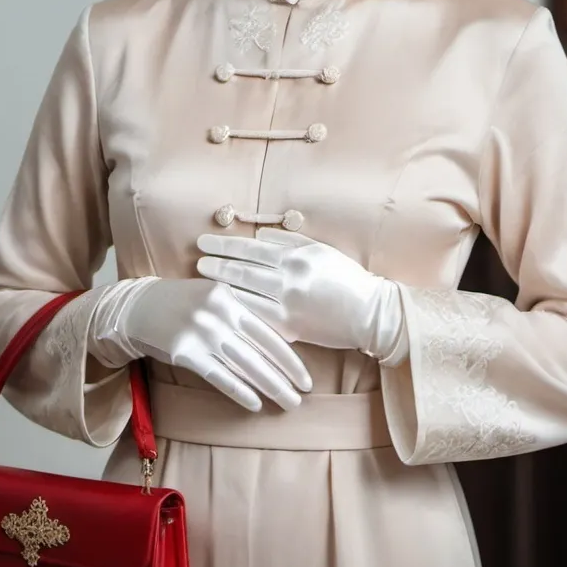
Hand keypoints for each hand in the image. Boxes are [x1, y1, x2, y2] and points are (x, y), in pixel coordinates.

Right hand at [88, 277, 312, 412]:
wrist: (139, 307)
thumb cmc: (184, 303)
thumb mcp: (215, 296)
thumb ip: (242, 313)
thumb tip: (280, 340)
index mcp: (230, 296)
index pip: (268, 330)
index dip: (289, 357)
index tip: (305, 376)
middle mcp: (218, 313)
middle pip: (259, 350)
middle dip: (284, 376)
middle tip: (303, 396)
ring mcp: (200, 331)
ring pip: (243, 365)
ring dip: (268, 387)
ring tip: (286, 402)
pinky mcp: (184, 351)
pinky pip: (218, 376)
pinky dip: (239, 391)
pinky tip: (255, 404)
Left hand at [196, 228, 403, 357]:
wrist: (370, 312)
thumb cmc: (346, 277)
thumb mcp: (320, 250)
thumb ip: (288, 242)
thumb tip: (258, 237)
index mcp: (297, 257)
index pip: (251, 249)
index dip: (225, 246)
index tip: (204, 243)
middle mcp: (290, 280)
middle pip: (243, 272)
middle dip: (216, 265)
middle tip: (196, 261)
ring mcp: (289, 307)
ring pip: (246, 296)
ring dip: (221, 288)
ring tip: (202, 283)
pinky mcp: (291, 329)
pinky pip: (257, 320)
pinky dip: (239, 313)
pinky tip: (223, 308)